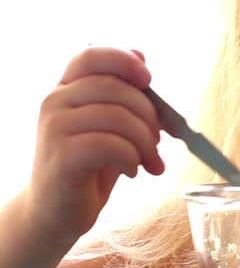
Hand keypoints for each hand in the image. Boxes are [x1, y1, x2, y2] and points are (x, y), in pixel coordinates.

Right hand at [23, 47, 164, 243]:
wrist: (57, 212)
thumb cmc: (89, 167)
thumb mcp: (111, 126)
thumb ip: (123, 94)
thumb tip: (141, 55)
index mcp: (67, 89)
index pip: (91, 56)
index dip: (123, 60)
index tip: (148, 79)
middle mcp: (55, 102)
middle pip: (116, 88)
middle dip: (149, 115)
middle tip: (157, 142)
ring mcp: (55, 128)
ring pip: (118, 116)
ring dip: (145, 142)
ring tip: (148, 161)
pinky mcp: (62, 156)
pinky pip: (111, 145)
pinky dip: (132, 159)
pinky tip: (131, 172)